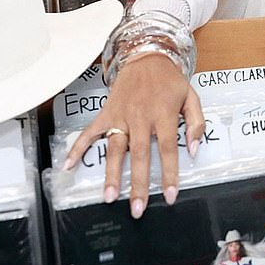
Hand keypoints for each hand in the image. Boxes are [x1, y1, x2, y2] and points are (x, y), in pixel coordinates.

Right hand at [64, 54, 205, 218]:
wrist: (147, 56)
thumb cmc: (170, 81)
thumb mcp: (191, 97)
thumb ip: (196, 123)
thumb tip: (194, 150)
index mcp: (164, 115)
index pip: (167, 149)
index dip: (169, 173)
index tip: (170, 195)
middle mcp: (141, 117)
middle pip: (140, 155)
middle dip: (138, 183)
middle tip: (137, 208)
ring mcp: (121, 115)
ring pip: (115, 148)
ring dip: (112, 173)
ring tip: (109, 196)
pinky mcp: (107, 113)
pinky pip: (90, 132)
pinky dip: (78, 148)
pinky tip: (68, 165)